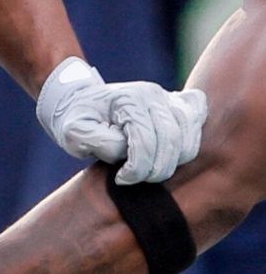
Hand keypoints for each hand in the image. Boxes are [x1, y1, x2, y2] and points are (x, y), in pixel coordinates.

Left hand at [36, 57, 207, 184]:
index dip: (136, 169)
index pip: (146, 142)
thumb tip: (125, 151)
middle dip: (155, 170)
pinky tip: (166, 154)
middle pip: (173, 143)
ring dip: (171, 163)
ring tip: (146, 168)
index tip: (120, 179)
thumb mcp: (74, 132)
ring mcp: (170, 98)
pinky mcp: (180, 105)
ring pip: (189, 141)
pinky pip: (199, 130)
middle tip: (134, 178)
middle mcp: (153, 94)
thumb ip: (97, 142)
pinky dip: (188, 148)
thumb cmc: (78, 120)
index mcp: (128, 99)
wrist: (82, 101)